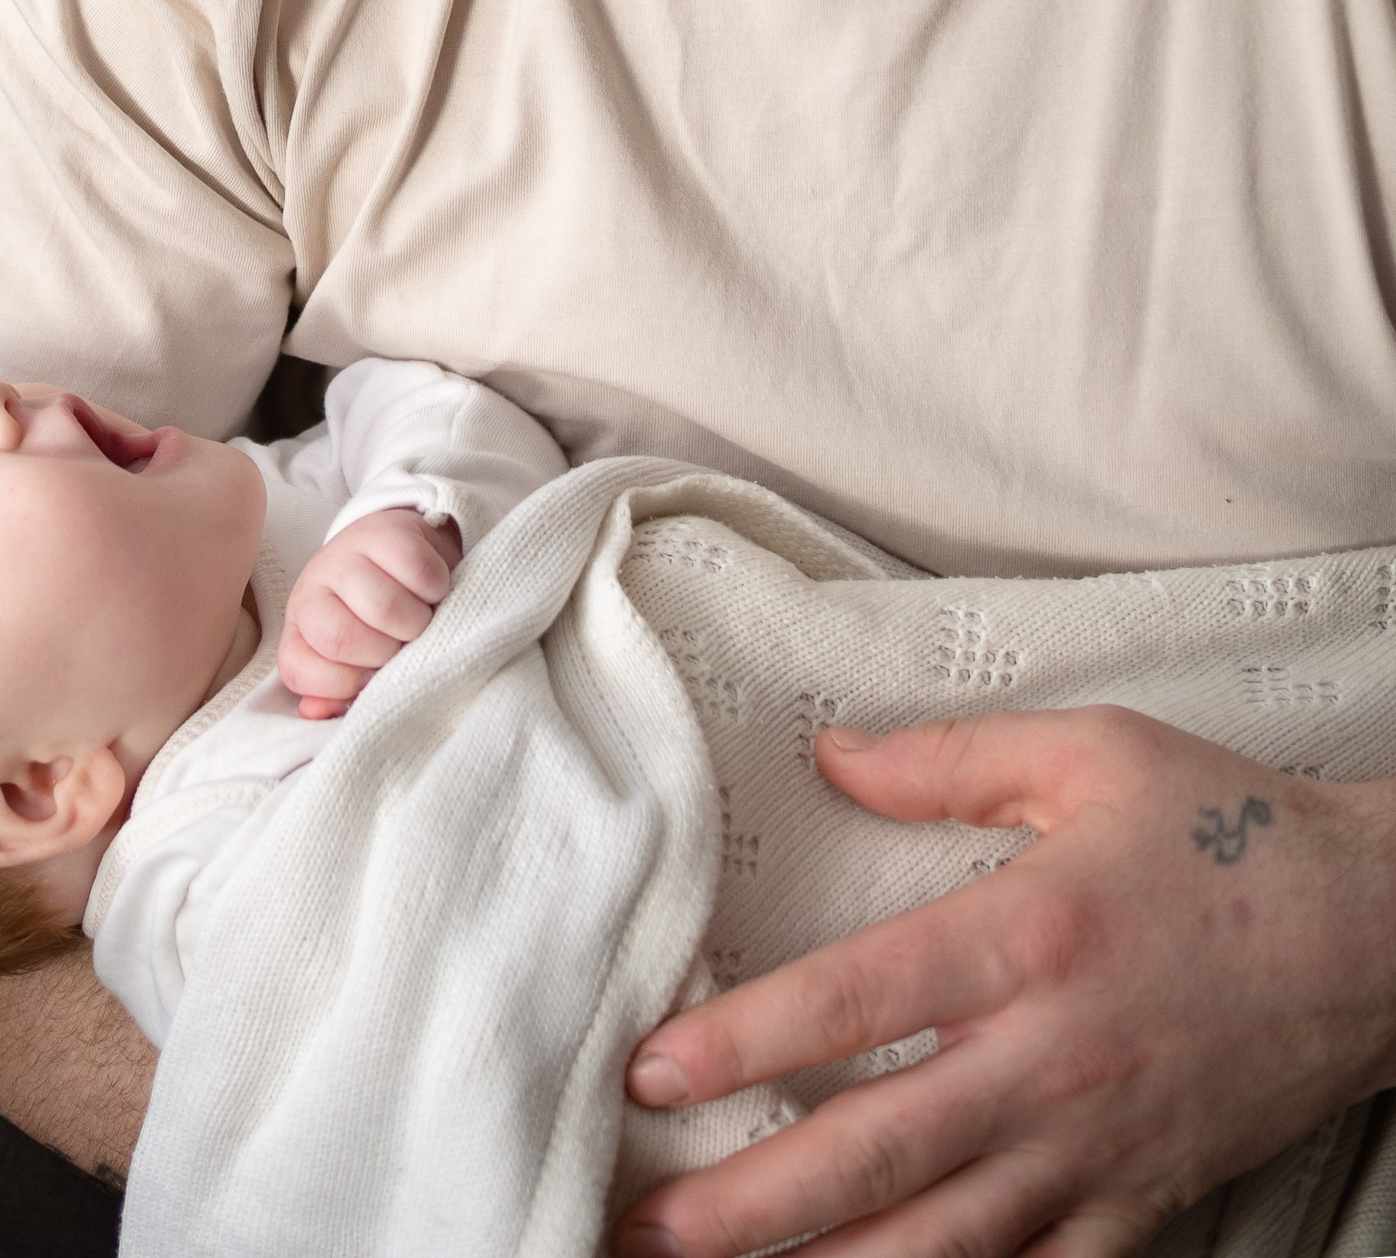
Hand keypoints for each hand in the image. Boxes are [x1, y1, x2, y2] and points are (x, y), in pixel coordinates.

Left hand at [279, 508, 462, 719]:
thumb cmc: (378, 622)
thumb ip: (339, 692)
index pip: (300, 669)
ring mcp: (346, 556)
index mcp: (299, 629)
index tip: (371, 678)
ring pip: (384, 608)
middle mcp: (312, 589)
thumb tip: (315, 712)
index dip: (343, 685)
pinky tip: (431, 591)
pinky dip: (436, 589)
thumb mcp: (355, 662)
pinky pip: (419, 573)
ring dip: (416, 623)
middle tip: (403, 645)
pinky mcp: (386, 533)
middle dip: (385, 653)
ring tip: (420, 619)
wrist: (398, 552)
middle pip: (341, 639)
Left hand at [617, 705, 1395, 1257]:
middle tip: (641, 1230)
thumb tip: (829, 755)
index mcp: (1024, 938)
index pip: (854, 1002)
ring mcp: (1094, 1147)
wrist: (1387, 933)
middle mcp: (1047, 1059)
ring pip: (938, 1240)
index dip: (743, 1043)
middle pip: (873, 1151)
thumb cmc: (1230, 837)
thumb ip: (949, 757)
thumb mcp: (1093, 755)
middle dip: (745, 1205)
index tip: (649, 1075)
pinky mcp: (1139, 1202)